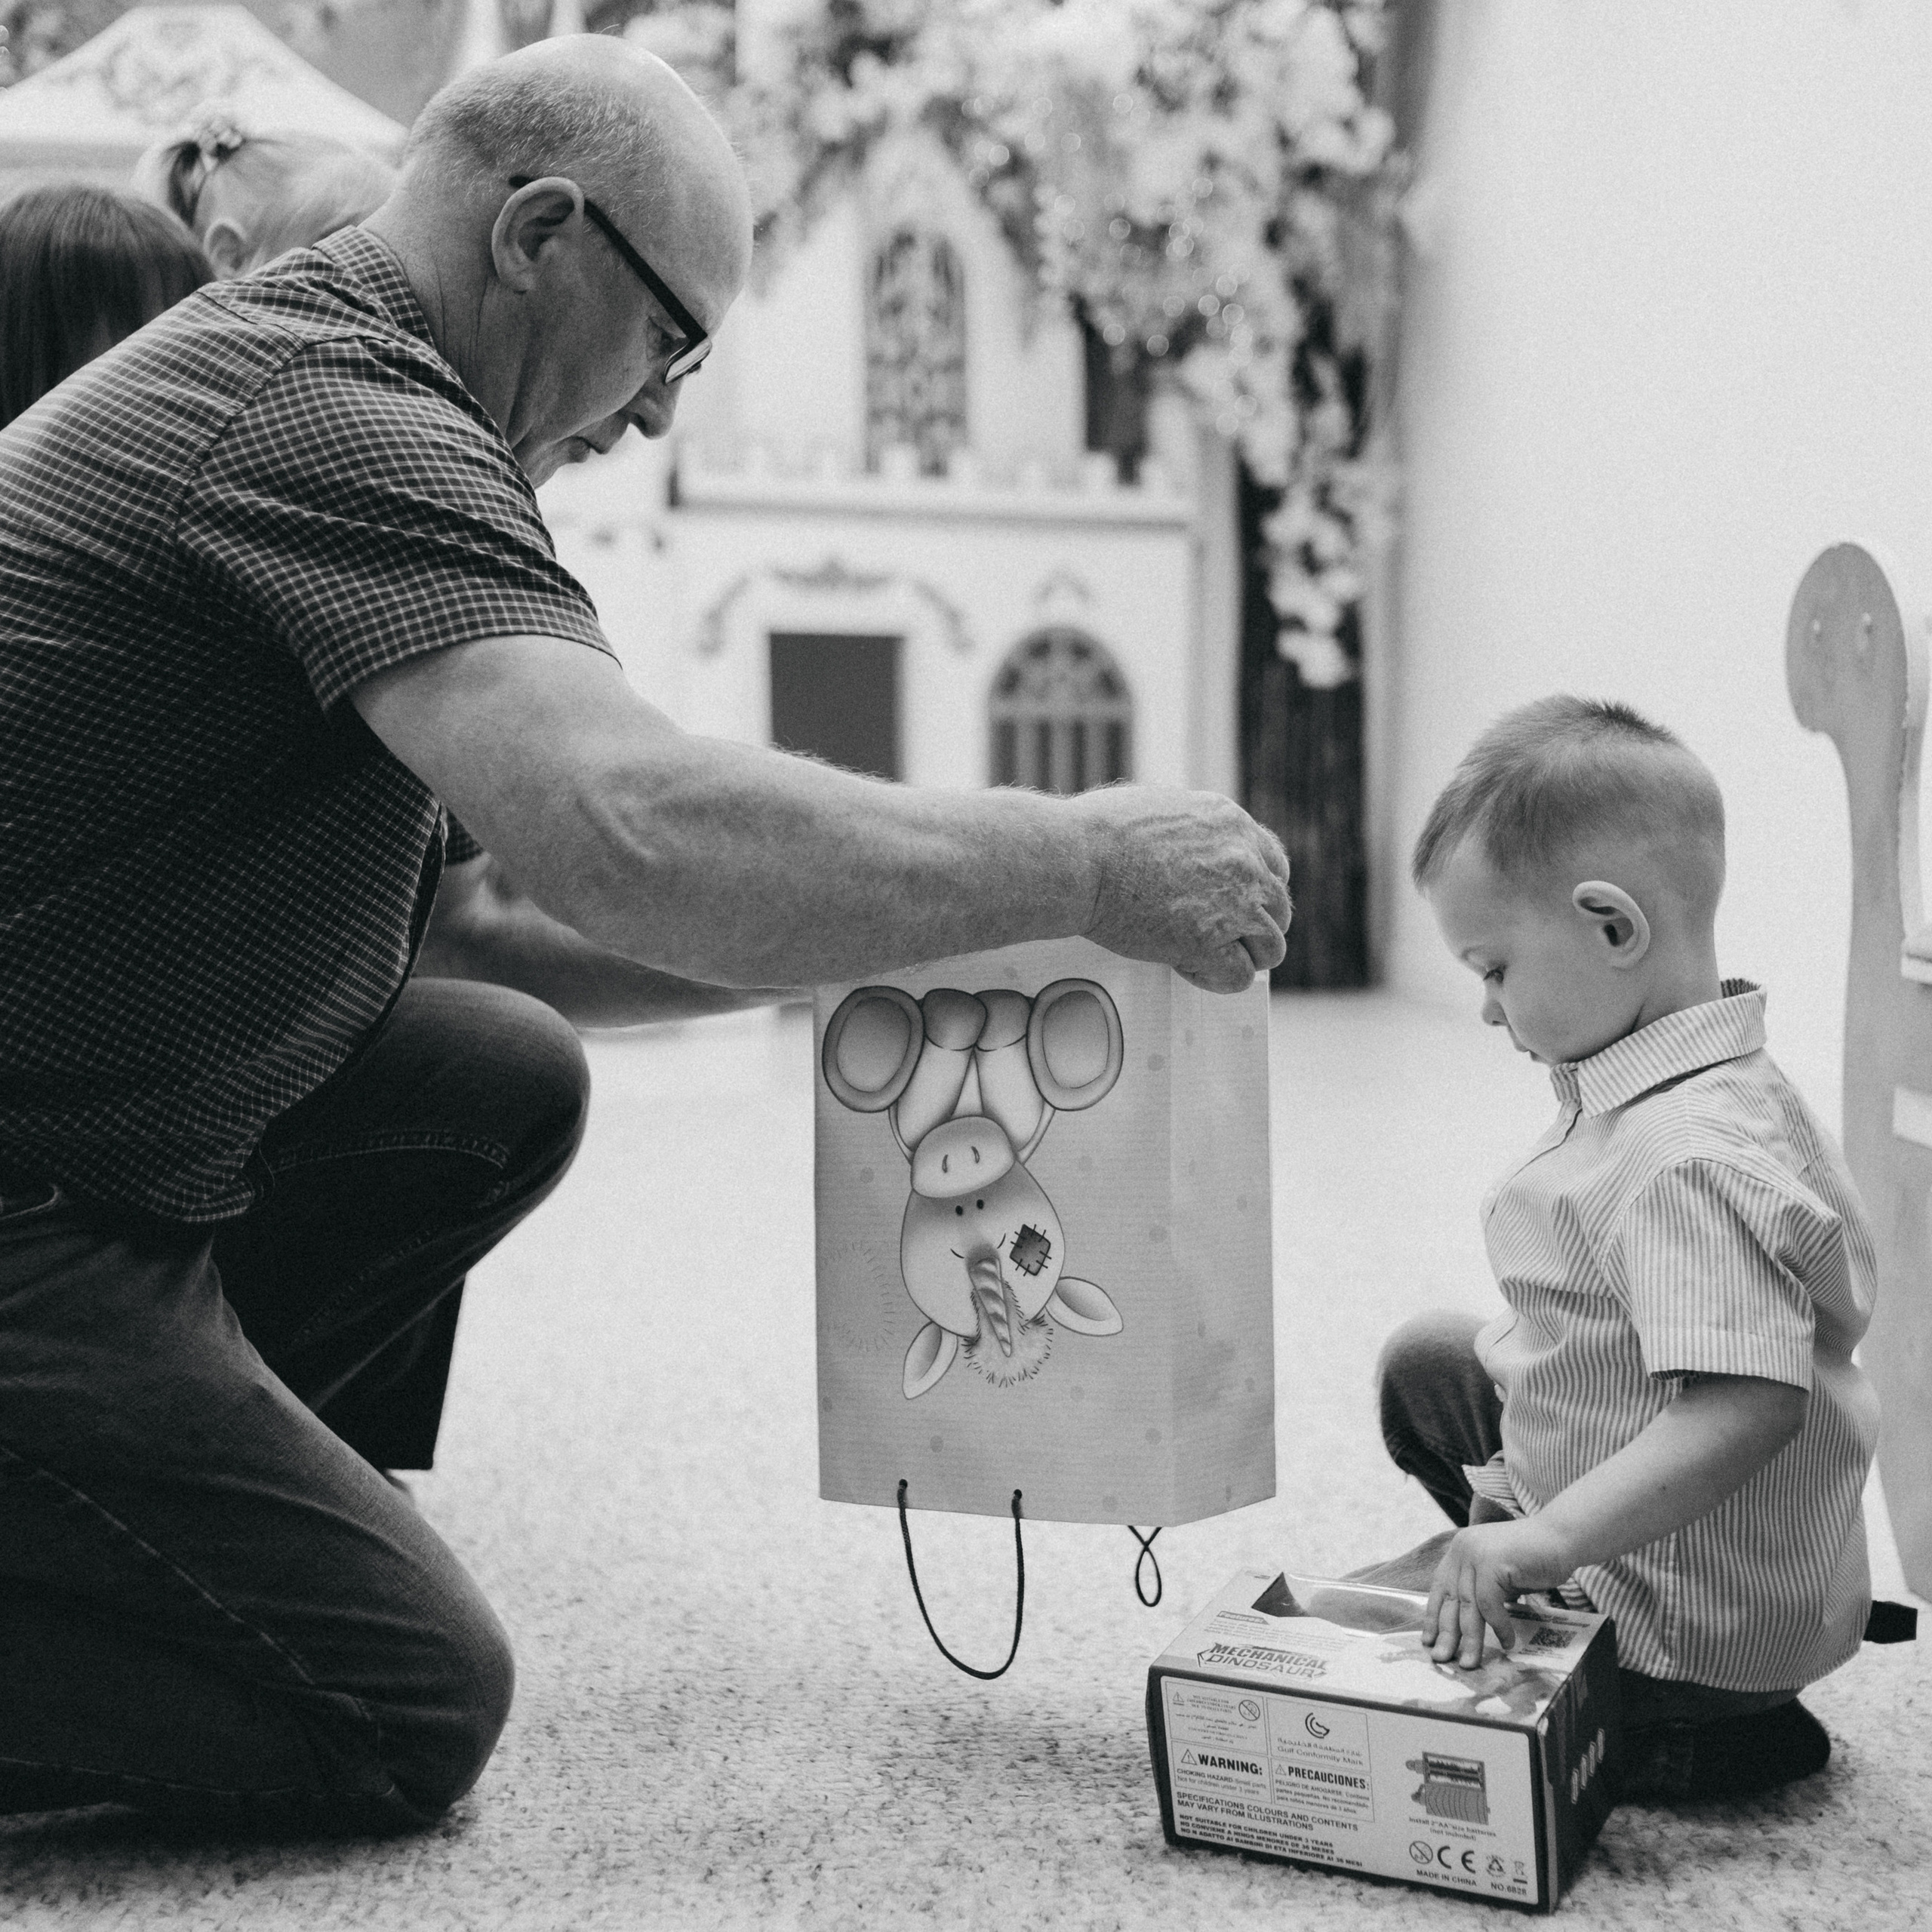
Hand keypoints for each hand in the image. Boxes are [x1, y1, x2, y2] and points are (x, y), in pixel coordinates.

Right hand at [1075, 786, 1291, 992]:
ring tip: (1202, 956)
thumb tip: (1184, 847)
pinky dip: (1215, 978)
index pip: (1273, 864)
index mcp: (1231, 824)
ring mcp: (1234, 903)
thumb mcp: (1161, 809)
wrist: (1078, 858)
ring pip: (1270, 947)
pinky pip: (1238, 975)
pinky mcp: (1211, 942)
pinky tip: (1186, 967)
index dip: (1255, 890)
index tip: (1234, 904)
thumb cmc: (1096, 832)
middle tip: (1216, 937)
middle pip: (1277, 908)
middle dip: (1250, 926)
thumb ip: (1190, 831)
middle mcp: (1244, 860)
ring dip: (1240, 955)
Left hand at [1422, 1518, 1572, 1667]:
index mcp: (1460, 1550)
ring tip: (1470, 1663)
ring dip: (1470, 1639)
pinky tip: (1507, 1643)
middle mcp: (1463, 1549)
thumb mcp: (1498, 1574)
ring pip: (1468, 1606)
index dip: (1433, 1615)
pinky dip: (1499, 1626)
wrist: (1562, 1537)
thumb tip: (1466, 1627)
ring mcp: (1476, 1554)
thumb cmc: (1534, 1560)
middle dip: (1446, 1633)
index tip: (1429, 1640)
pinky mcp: (1493, 1563)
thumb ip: (1482, 1591)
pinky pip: (1490, 1604)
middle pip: (1450, 1599)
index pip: (1440, 1587)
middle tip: (1441, 1659)